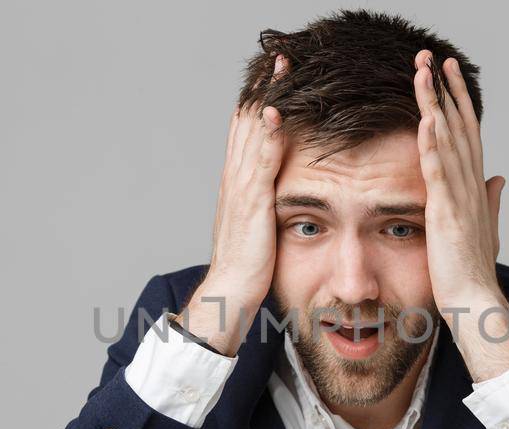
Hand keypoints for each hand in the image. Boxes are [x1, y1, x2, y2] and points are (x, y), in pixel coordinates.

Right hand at [181, 56, 289, 355]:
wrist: (230, 294)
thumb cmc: (248, 267)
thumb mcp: (259, 226)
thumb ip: (265, 203)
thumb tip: (278, 192)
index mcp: (238, 183)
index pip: (247, 130)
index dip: (258, 99)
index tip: (272, 73)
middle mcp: (235, 179)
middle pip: (247, 120)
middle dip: (262, 87)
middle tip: (276, 55)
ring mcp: (241, 190)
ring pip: (252, 133)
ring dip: (265, 97)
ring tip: (279, 67)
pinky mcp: (252, 205)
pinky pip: (260, 162)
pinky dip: (266, 135)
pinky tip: (274, 112)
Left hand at [412, 50, 508, 380]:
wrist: (476, 303)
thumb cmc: (473, 271)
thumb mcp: (483, 229)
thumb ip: (491, 200)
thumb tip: (500, 178)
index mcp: (475, 187)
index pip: (468, 133)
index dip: (460, 101)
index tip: (449, 73)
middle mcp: (471, 186)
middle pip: (460, 127)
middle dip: (448, 91)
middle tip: (437, 57)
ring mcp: (460, 199)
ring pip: (448, 142)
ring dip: (437, 106)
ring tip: (426, 74)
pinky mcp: (448, 215)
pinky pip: (439, 174)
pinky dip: (434, 147)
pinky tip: (427, 121)